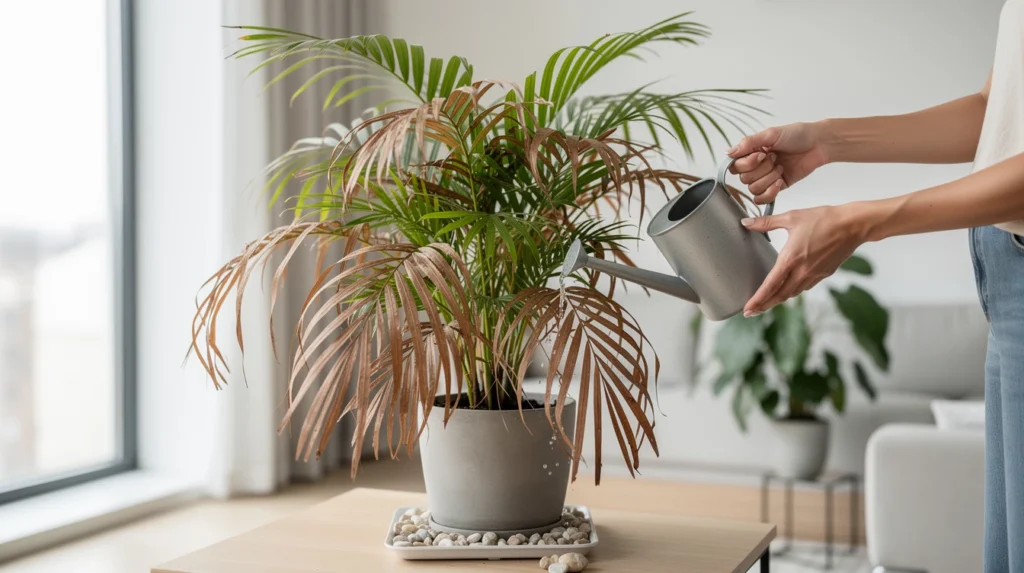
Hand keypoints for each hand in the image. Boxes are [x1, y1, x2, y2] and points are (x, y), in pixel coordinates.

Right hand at [726, 122, 830, 203]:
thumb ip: (748, 143)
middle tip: (775, 158)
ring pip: (753, 189)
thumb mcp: (771, 134)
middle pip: (744, 179)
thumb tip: (728, 152)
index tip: (762, 154)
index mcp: (751, 152)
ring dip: (768, 179)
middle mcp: (756, 166)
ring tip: (781, 168)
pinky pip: (762, 199)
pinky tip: (780, 182)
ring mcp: (766, 178)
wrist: (818, 144)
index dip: (747, 163)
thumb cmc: (797, 135)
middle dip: (762, 170)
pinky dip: (770, 192)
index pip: (735, 166)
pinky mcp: (776, 187)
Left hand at [740, 205, 865, 315]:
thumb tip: (745, 222)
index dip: (757, 300)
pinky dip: (794, 290)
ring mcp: (814, 274)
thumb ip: (766, 223)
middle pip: (780, 296)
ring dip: (778, 299)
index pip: (770, 286)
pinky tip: (789, 288)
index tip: (747, 309)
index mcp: (791, 259)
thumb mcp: (791, 217)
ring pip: (793, 293)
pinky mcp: (824, 274)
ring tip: (766, 302)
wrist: (853, 225)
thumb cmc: (823, 219)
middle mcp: (802, 271)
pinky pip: (805, 287)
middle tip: (750, 312)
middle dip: (764, 305)